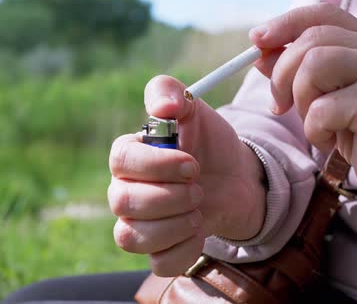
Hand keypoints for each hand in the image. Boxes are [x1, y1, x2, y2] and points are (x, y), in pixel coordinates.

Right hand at [108, 75, 265, 275]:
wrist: (236, 177)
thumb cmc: (209, 143)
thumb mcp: (194, 109)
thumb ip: (171, 92)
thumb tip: (163, 107)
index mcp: (130, 156)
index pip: (120, 161)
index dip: (156, 165)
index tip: (191, 164)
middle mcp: (126, 191)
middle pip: (122, 202)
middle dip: (169, 196)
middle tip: (198, 188)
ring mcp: (140, 224)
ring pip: (131, 238)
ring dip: (174, 224)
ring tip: (198, 209)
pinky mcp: (159, 250)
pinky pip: (158, 263)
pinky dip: (184, 249)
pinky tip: (199, 230)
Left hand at [250, 3, 356, 202]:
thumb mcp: (327, 96)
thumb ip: (298, 72)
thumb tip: (260, 54)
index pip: (321, 15)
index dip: (285, 24)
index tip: (256, 41)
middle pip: (311, 41)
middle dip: (282, 75)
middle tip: (280, 105)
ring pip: (313, 67)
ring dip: (301, 102)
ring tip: (318, 124)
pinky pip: (322, 110)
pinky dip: (315, 131)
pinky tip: (332, 142)